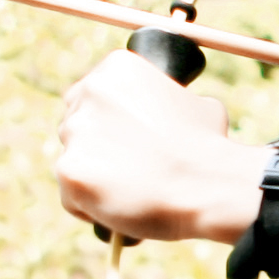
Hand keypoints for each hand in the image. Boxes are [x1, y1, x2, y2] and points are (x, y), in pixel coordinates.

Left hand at [53, 50, 265, 243]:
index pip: (90, 93)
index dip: (108, 120)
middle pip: (75, 123)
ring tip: (131, 192)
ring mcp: (75, 132)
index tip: (125, 138)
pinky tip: (119, 210)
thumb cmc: (208, 147)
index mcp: (118, 68)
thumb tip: (166, 114)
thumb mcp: (195, 105)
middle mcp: (90, 92)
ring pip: (73, 159)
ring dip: (94, 176)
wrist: (207, 185)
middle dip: (95, 145)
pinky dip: (90, 207)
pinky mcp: (69, 170)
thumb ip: (166, 102)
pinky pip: (70, 195)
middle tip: (125, 166)